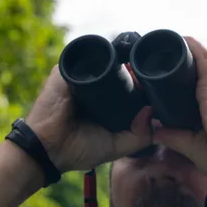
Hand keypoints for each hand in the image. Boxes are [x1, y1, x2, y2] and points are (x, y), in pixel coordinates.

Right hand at [25, 66, 152, 172]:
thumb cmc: (78, 150)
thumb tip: (151, 111)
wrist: (48, 148)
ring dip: (119, 61)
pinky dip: (98, 56)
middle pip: (118, 70)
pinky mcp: (66, 70)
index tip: (158, 86)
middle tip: (150, 75)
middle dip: (135, 72)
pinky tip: (115, 60)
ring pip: (104, 60)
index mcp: (105, 103)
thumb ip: (139, 136)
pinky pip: (84, 57)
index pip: (128, 87)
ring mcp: (79, 76)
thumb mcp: (116, 146)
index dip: (143, 86)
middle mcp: (93, 87)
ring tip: (136, 66)